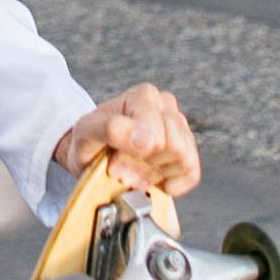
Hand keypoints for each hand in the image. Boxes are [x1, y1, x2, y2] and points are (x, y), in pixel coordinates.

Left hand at [52, 82, 200, 199]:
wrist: (93, 152)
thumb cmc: (91, 140)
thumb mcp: (87, 132)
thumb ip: (112, 129)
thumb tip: (148, 139)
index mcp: (144, 95)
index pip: (154, 136)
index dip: (132, 157)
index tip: (113, 164)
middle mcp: (166, 104)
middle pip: (173, 146)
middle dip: (145, 166)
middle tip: (123, 171)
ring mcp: (180, 125)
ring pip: (184, 158)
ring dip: (156, 174)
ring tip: (135, 172)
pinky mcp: (188, 149)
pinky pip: (192, 173)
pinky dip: (172, 184)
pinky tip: (152, 179)